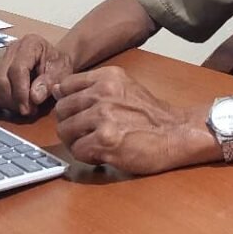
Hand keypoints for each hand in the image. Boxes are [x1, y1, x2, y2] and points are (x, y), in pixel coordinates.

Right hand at [0, 34, 73, 115]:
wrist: (55, 62)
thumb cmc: (59, 65)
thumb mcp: (62, 72)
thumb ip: (50, 82)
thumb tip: (34, 97)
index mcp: (29, 44)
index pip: (17, 69)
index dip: (21, 92)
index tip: (29, 108)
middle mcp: (11, 49)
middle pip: (1, 79)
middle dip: (13, 100)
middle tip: (28, 110)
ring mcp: (1, 59)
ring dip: (6, 102)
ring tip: (23, 107)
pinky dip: (0, 101)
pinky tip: (15, 104)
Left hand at [53, 66, 209, 174]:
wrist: (177, 133)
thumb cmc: (150, 115)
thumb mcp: (123, 87)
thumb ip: (91, 87)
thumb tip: (56, 90)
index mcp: (107, 77)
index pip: (65, 86)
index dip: (67, 103)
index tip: (77, 113)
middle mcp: (103, 92)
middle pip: (61, 110)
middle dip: (70, 125)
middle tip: (86, 134)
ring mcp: (103, 115)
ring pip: (65, 131)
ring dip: (77, 142)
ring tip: (95, 144)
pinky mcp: (105, 140)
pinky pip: (77, 150)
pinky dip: (86, 156)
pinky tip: (102, 155)